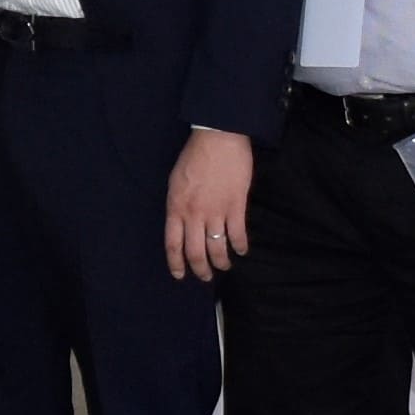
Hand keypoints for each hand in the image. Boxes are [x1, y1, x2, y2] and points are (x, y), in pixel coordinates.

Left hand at [163, 127, 257, 283]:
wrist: (218, 138)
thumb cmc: (194, 156)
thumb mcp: (175, 182)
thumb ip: (178, 205)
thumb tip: (181, 223)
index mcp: (176, 207)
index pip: (173, 244)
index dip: (176, 264)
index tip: (179, 275)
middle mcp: (194, 215)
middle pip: (195, 252)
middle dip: (201, 270)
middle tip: (206, 276)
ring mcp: (215, 212)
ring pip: (218, 248)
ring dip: (222, 262)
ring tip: (224, 266)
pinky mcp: (236, 206)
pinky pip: (238, 235)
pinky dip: (241, 247)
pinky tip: (242, 251)